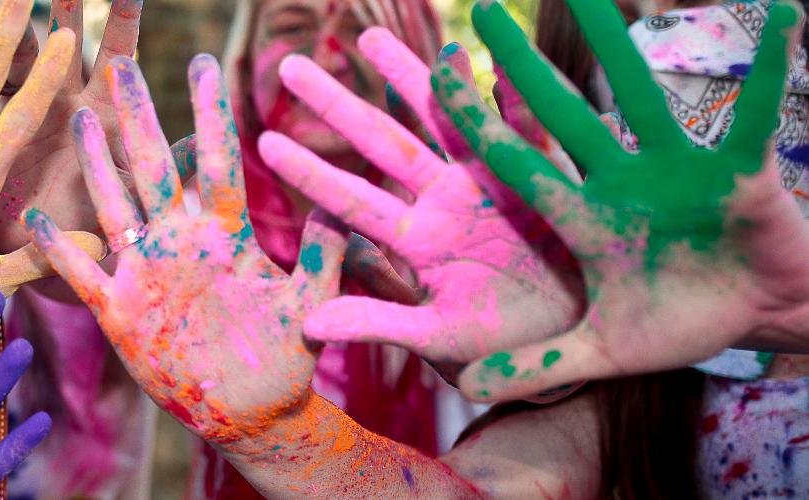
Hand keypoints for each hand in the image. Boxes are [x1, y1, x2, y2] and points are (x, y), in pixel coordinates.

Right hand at [0, 0, 143, 252]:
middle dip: (61, 1)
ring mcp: (22, 108)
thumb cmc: (93, 236)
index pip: (118, 54)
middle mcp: (63, 100)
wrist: (39, 262)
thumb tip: (200, 143)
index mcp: (103, 113)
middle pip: (62, 37)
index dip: (123, 15)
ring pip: (9, 53)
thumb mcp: (130, 204)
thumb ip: (159, 173)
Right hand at [27, 56, 339, 446]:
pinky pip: (81, 273)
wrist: (251, 415)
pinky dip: (58, 247)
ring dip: (95, 165)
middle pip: (153, 168)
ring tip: (78, 119)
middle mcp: (180, 244)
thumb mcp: (309, 307)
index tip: (203, 62)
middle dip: (138, 118)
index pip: (214, 161)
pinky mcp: (121, 312)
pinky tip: (35, 215)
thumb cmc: (285, 362)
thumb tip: (339, 204)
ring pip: (114, 207)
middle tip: (122, 64)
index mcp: (225, 237)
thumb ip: (323, 258)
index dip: (208, 112)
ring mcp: (147, 274)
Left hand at [258, 28, 582, 365]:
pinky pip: (520, 128)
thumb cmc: (503, 343)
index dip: (311, 172)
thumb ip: (379, 322)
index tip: (266, 144)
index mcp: (416, 238)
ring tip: (367, 39)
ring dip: (408, 78)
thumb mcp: (439, 336)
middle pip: (382, 143)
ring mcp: (488, 180)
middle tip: (290, 66)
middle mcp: (444, 199)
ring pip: (439, 118)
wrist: (575, 342)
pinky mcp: (538, 175)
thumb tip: (308, 328)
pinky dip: (504, 94)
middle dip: (337, 105)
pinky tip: (476, 58)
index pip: (350, 200)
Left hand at [438, 0, 808, 400]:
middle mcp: (616, 179)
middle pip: (557, 112)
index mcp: (579, 217)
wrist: (757, 318)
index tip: (433, 80)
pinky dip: (772, 67)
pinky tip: (786, 15)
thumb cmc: (679, 322)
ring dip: (615, 40)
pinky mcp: (737, 169)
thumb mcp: (598, 351)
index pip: (511, 164)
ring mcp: (674, 168)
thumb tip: (462, 390)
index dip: (473, 124)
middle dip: (520, 62)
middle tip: (482, 8)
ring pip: (637, 94)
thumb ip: (533, 367)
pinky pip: (754, 114)